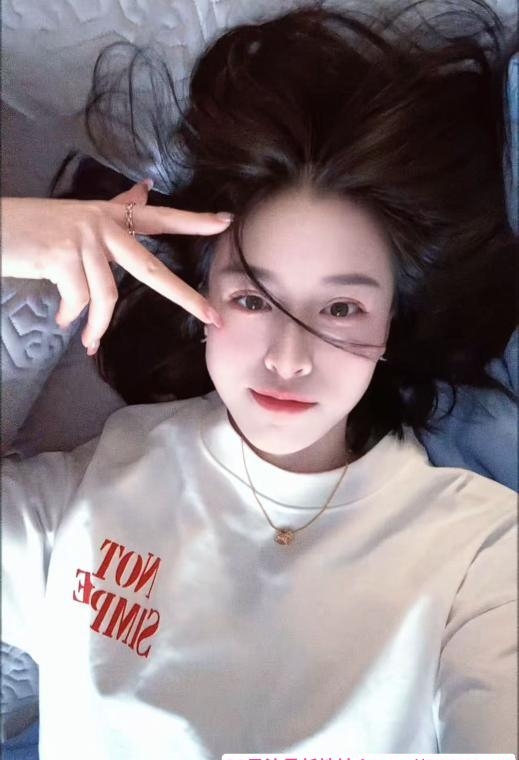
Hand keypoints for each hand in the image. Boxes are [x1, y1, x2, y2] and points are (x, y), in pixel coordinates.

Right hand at [1, 183, 231, 353]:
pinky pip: (79, 301)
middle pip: (151, 268)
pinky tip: (62, 320)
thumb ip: (116, 208)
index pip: (158, 217)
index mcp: (109, 217)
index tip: (224, 224)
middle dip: (184, 297)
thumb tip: (146, 187)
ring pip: (106, 296)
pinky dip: (72, 317)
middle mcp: (101, 226)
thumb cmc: (35, 227)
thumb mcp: (80, 216)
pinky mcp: (61, 258)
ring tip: (88, 341)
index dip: (192, 222)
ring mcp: (83, 241)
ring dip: (97, 326)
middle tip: (211, 317)